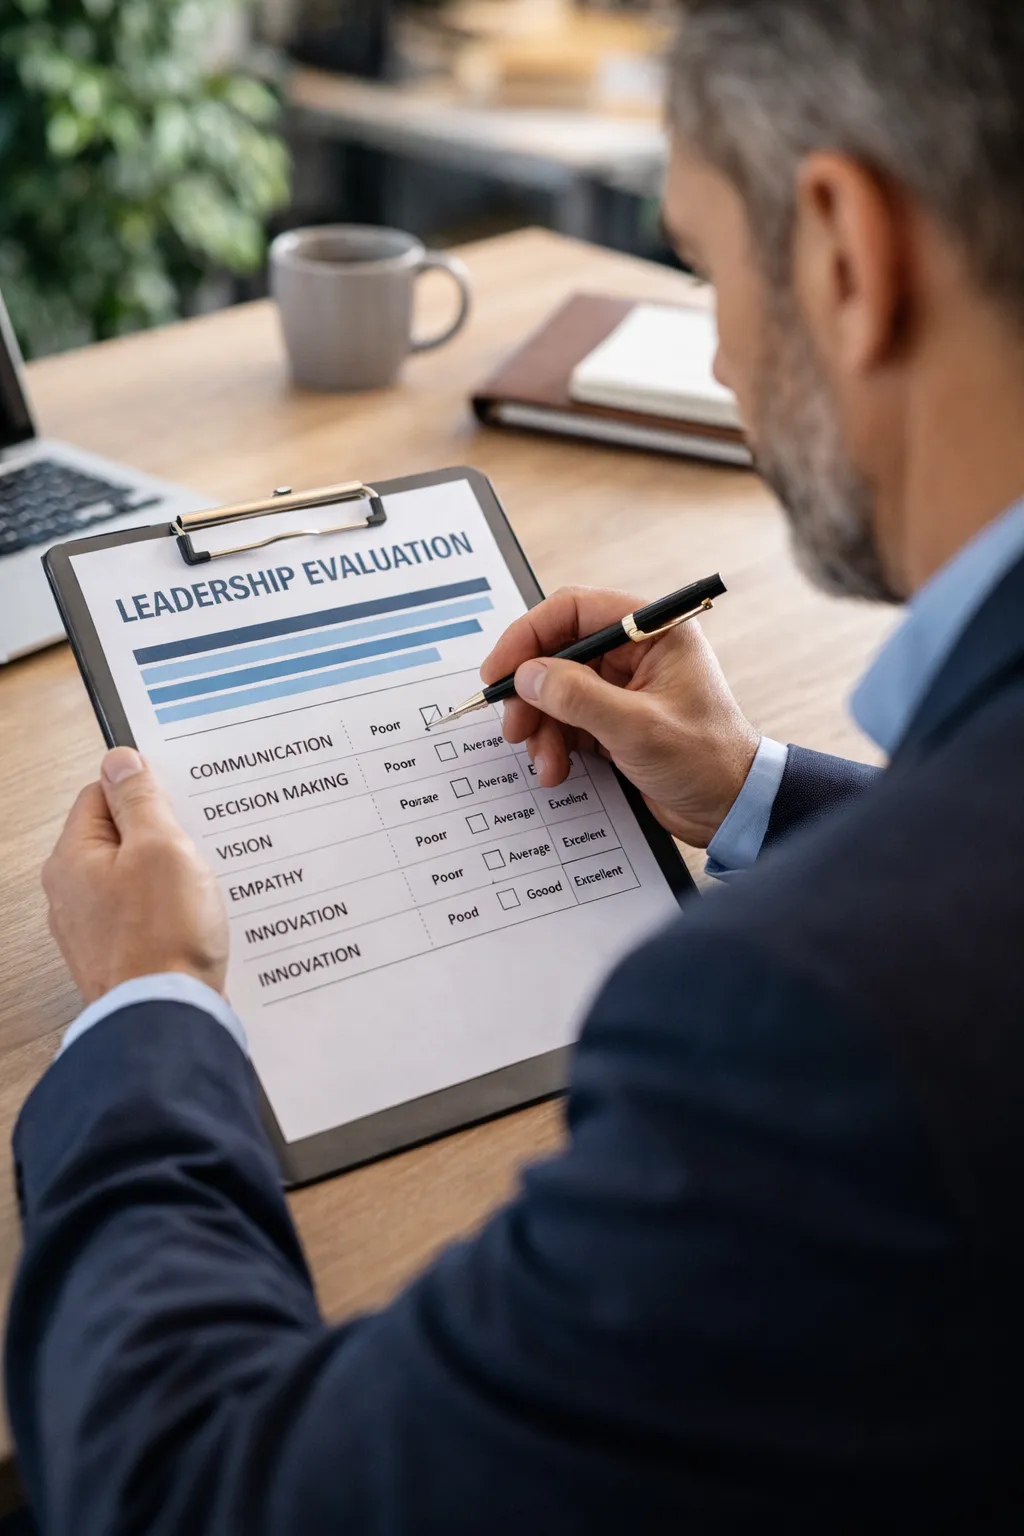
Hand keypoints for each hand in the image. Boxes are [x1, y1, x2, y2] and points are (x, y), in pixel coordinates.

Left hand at [43, 747, 228, 1005]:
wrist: (167, 1019)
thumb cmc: (163, 937)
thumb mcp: (161, 847)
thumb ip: (140, 799)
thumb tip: (120, 760)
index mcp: (73, 859)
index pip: (101, 795)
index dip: (145, 790)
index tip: (180, 796)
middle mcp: (73, 894)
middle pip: (120, 838)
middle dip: (164, 835)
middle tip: (198, 842)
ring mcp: (95, 929)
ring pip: (136, 879)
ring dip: (171, 876)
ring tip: (202, 884)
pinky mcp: (121, 955)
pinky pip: (146, 915)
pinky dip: (172, 911)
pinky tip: (197, 918)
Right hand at [481, 587, 759, 848]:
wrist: (733, 811)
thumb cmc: (707, 762)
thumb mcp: (638, 728)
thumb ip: (579, 697)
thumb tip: (527, 675)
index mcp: (654, 632)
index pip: (574, 610)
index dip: (528, 635)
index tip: (500, 670)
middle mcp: (636, 652)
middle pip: (558, 653)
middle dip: (531, 691)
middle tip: (515, 724)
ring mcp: (623, 688)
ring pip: (557, 691)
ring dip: (541, 726)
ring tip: (543, 760)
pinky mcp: (614, 721)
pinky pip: (567, 721)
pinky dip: (554, 744)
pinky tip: (555, 769)